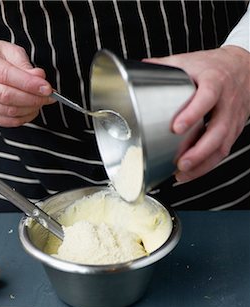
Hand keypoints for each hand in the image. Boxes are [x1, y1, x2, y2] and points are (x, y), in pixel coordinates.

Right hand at [0, 39, 54, 126]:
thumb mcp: (9, 51)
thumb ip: (24, 65)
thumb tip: (39, 77)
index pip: (5, 75)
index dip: (28, 83)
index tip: (46, 87)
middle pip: (7, 96)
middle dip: (33, 98)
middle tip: (48, 95)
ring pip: (9, 111)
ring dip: (31, 108)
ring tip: (41, 100)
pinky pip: (8, 121)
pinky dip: (24, 117)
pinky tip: (31, 109)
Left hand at [144, 46, 249, 181]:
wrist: (244, 67)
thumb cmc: (215, 66)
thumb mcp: (190, 61)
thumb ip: (165, 67)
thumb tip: (138, 69)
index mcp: (215, 81)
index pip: (207, 97)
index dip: (193, 113)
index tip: (176, 128)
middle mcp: (227, 102)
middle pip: (219, 130)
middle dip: (200, 150)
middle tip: (181, 163)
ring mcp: (232, 118)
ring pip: (222, 145)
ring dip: (202, 163)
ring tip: (182, 173)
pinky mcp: (233, 131)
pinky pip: (222, 151)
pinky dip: (206, 165)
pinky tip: (190, 173)